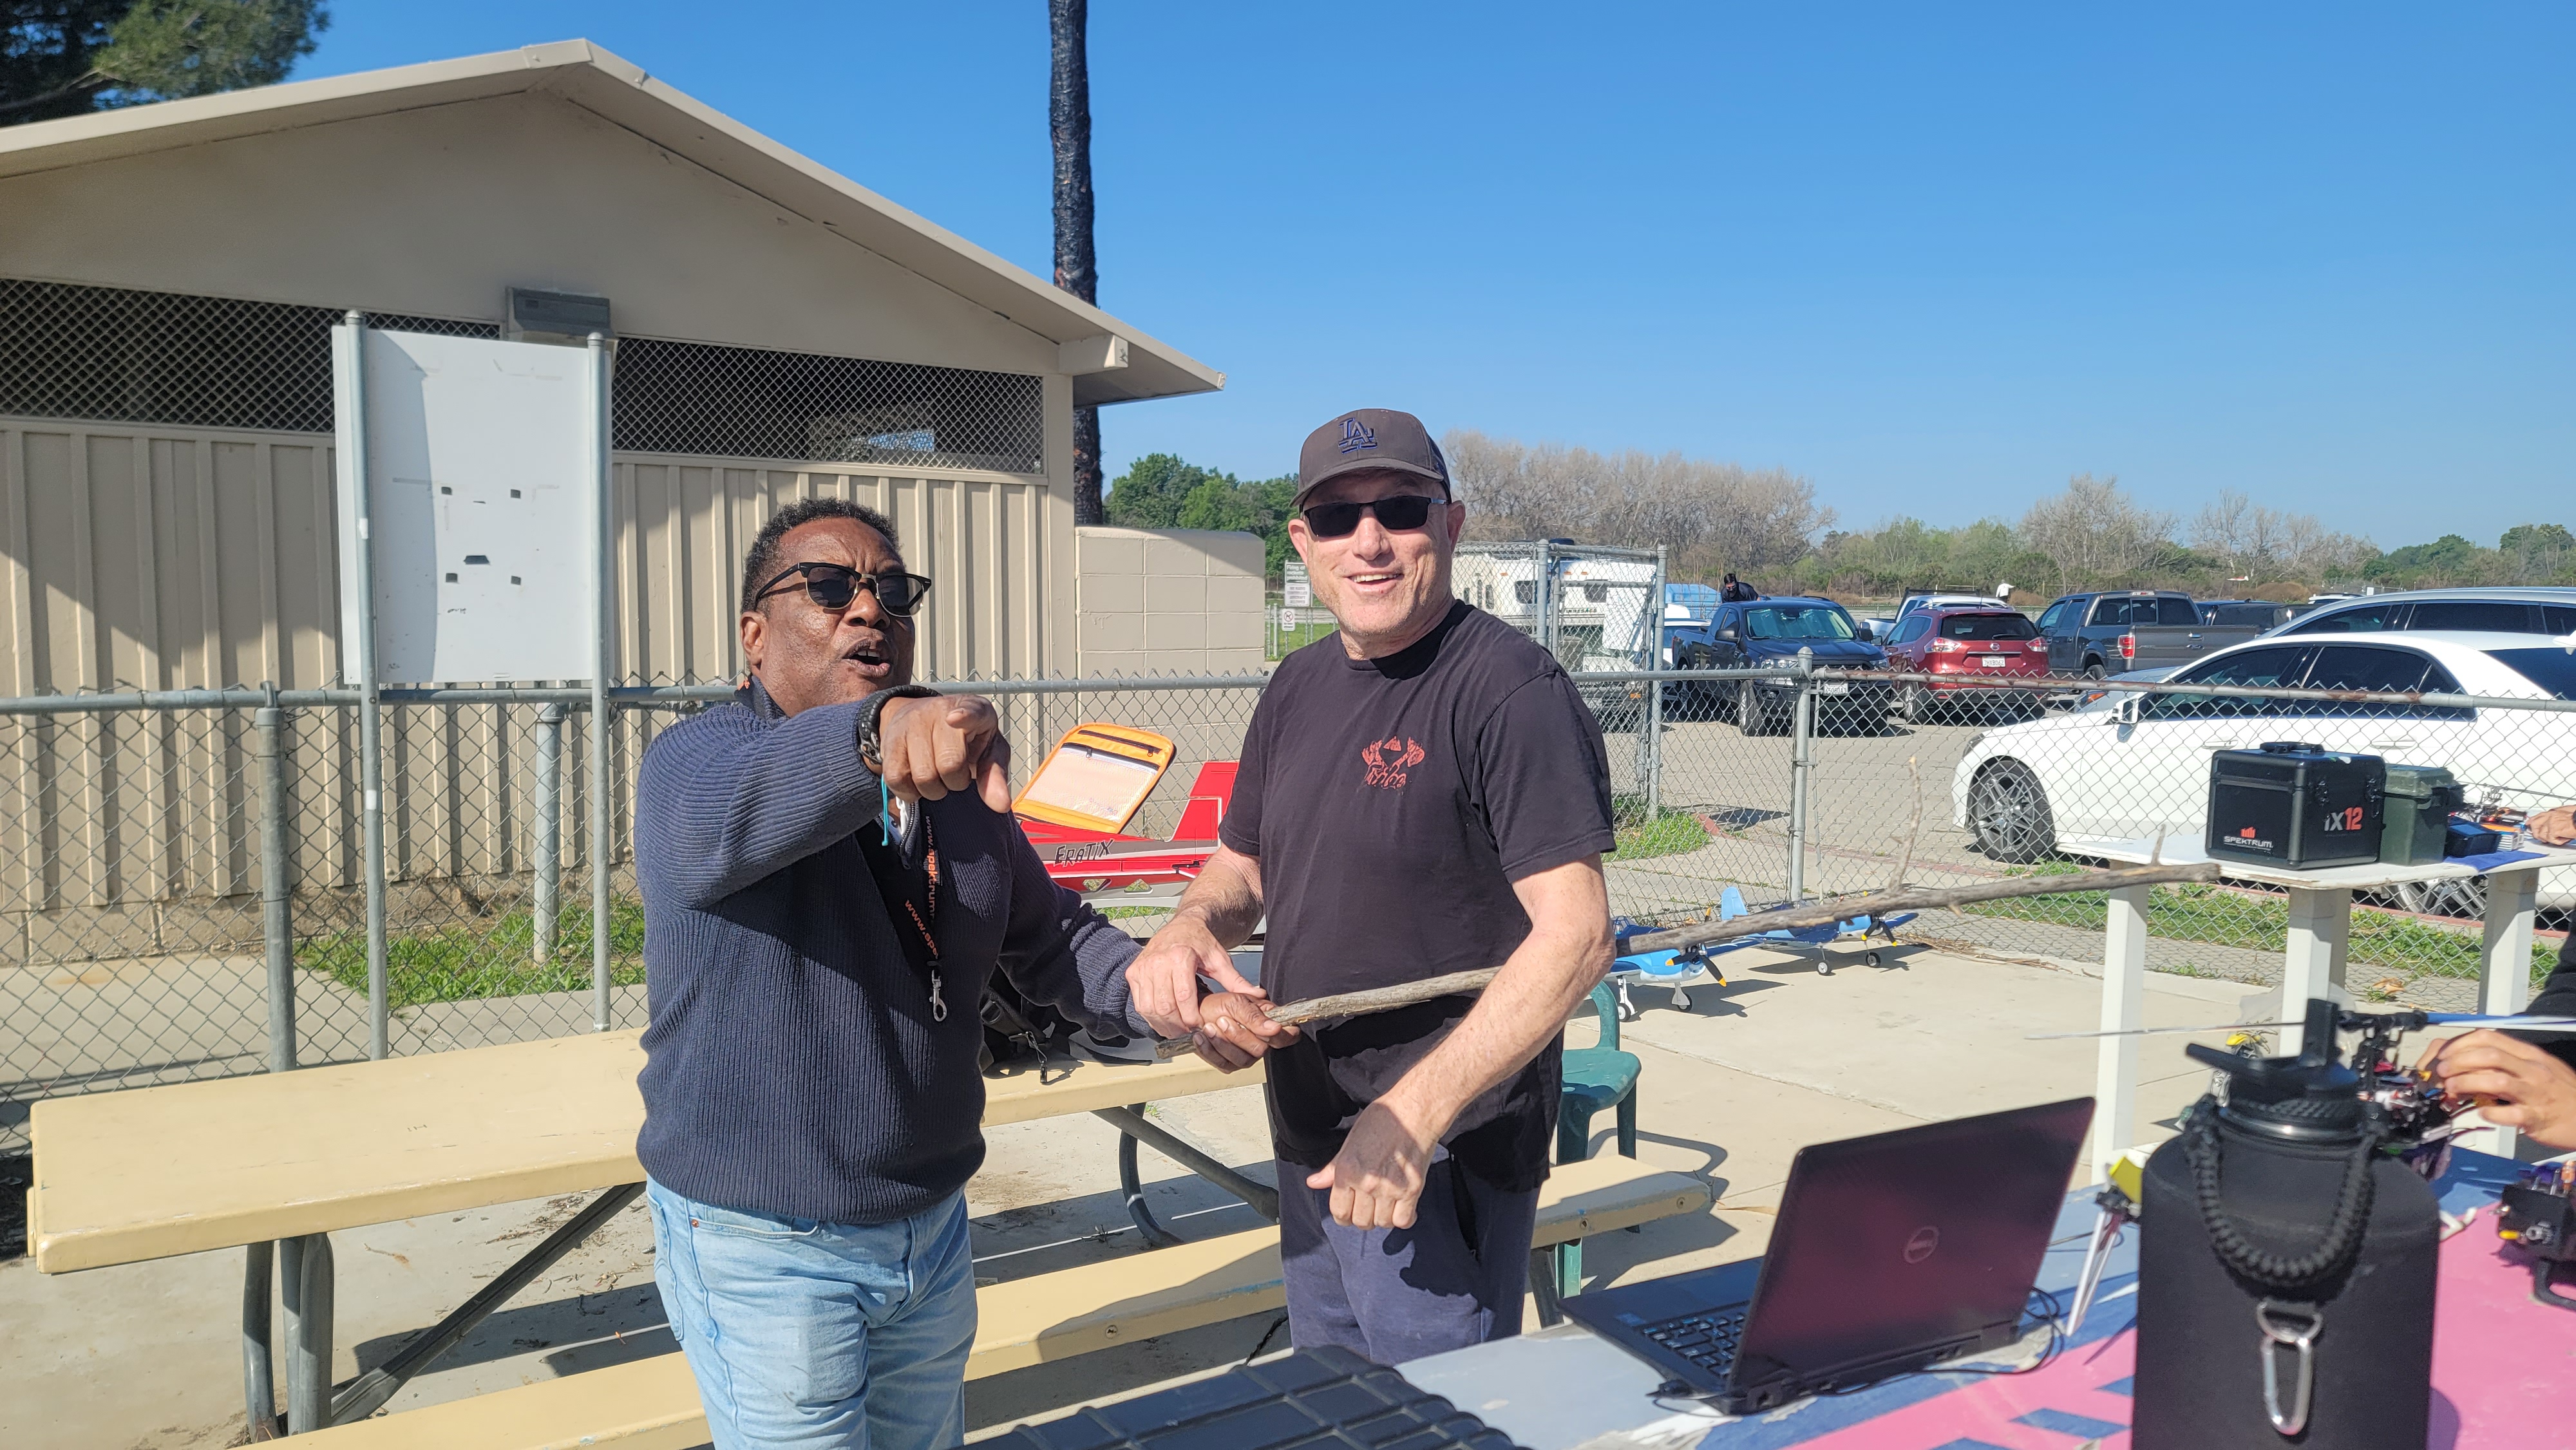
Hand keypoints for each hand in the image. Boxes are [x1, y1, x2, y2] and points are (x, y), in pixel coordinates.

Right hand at [877, 695, 1010, 810]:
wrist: (924, 717)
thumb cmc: (965, 739)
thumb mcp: (988, 751)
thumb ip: (995, 777)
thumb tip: (1000, 805)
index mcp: (975, 710)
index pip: (971, 711)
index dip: (965, 716)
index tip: (955, 719)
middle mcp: (941, 711)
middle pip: (949, 764)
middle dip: (956, 782)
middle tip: (955, 775)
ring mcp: (912, 724)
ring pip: (923, 776)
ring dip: (933, 790)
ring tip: (937, 777)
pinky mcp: (890, 741)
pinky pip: (897, 779)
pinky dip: (909, 792)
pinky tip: (917, 783)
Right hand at [1127, 915, 1260, 1036]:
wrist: (1182, 925)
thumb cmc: (1200, 941)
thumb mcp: (1220, 959)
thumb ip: (1236, 981)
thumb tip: (1257, 996)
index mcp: (1180, 956)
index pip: (1183, 998)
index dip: (1192, 1018)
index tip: (1201, 1027)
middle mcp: (1158, 961)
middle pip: (1165, 1007)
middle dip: (1178, 1026)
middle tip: (1190, 1032)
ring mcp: (1143, 967)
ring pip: (1149, 1008)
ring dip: (1163, 1025)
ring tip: (1178, 1029)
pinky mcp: (1133, 973)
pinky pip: (1140, 1004)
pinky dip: (1151, 1017)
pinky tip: (1164, 1020)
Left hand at [1189, 990, 1295, 1071]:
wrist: (1195, 1011)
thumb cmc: (1219, 1004)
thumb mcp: (1236, 1002)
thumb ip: (1255, 1017)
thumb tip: (1275, 1028)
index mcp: (1268, 1023)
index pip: (1287, 1036)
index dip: (1282, 1035)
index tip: (1269, 1030)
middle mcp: (1260, 1041)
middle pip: (1260, 1050)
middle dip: (1238, 1035)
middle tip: (1223, 1020)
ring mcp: (1245, 1055)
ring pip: (1242, 1060)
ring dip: (1222, 1042)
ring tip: (1209, 1026)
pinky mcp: (1228, 1063)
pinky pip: (1223, 1064)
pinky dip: (1210, 1050)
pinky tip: (1202, 1036)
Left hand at [1307, 1096, 1443, 1229]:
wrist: (1414, 1112)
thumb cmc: (1382, 1120)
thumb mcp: (1350, 1141)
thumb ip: (1332, 1168)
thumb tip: (1314, 1182)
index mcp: (1347, 1170)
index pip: (1339, 1211)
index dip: (1343, 1216)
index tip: (1348, 1213)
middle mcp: (1367, 1182)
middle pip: (1360, 1221)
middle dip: (1362, 1218)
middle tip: (1368, 1208)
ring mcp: (1390, 1187)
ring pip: (1381, 1223)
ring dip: (1382, 1218)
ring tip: (1385, 1205)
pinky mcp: (1412, 1189)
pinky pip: (1403, 1220)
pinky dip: (1402, 1218)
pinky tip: (1401, 1207)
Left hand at [2424, 1029, 2575, 1149]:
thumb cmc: (2559, 1092)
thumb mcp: (2535, 1068)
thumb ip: (2506, 1062)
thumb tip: (2467, 1061)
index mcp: (2529, 1054)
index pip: (2489, 1038)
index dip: (2460, 1044)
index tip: (2444, 1055)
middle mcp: (2532, 1070)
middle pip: (2488, 1056)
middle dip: (2457, 1062)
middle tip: (2442, 1072)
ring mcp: (2535, 1094)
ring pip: (2495, 1080)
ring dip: (2466, 1083)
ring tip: (2451, 1090)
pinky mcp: (2537, 1118)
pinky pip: (2509, 1114)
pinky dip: (2490, 1113)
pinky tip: (2480, 1113)